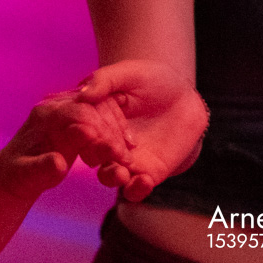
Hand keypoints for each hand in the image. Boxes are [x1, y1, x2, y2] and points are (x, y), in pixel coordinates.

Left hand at [0, 89, 134, 199]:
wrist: (13, 170)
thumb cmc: (19, 175)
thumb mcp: (28, 176)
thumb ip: (42, 168)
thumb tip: (59, 162)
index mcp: (44, 116)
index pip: (79, 114)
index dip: (101, 133)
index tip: (118, 155)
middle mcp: (54, 107)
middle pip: (92, 109)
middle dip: (112, 133)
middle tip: (127, 158)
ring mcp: (64, 109)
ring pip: (98, 109)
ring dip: (116, 131)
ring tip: (126, 157)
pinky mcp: (73, 117)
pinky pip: (99, 115)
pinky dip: (113, 130)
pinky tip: (124, 148)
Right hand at [78, 60, 208, 201]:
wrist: (182, 95)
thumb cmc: (149, 78)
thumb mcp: (127, 73)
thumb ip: (104, 81)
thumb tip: (83, 93)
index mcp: (89, 117)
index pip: (80, 127)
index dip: (80, 130)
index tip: (84, 130)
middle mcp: (101, 141)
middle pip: (91, 153)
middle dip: (95, 153)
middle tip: (107, 149)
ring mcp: (122, 159)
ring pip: (108, 175)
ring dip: (110, 176)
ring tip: (119, 172)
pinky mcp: (146, 172)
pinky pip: (135, 189)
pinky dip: (137, 190)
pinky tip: (144, 181)